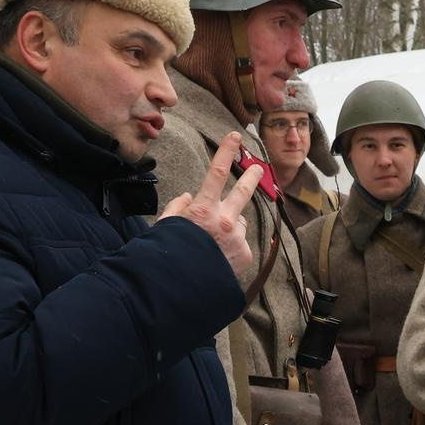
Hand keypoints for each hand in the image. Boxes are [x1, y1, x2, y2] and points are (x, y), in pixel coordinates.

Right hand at [159, 134, 264, 283]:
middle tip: (259, 168)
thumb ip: (178, 207)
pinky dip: (232, 247)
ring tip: (214, 242)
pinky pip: (240, 243)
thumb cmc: (168, 254)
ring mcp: (237, 237)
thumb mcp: (165, 226)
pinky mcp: (245, 254)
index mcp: (203, 209)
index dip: (227, 152)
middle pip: (243, 191)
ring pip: (239, 222)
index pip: (217, 173)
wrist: (181, 288)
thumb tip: (189, 196)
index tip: (236, 137)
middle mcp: (224, 220)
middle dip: (252, 176)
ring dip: (231, 226)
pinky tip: (218, 257)